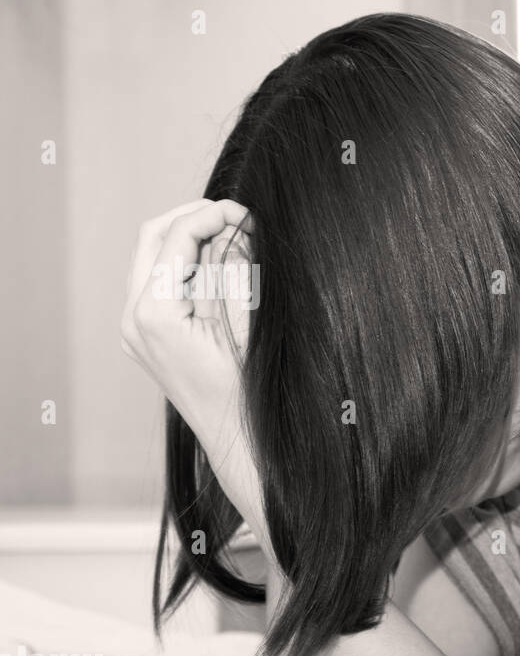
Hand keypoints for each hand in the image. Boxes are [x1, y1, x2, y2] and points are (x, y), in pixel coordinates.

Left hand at [121, 199, 269, 543]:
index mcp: (155, 314)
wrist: (239, 444)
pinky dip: (185, 266)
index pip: (175, 239)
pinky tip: (220, 267)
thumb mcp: (249, 324)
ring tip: (233, 237)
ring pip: (152, 259)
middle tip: (234, 213)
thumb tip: (240, 227)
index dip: (211, 216)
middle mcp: (134, 319)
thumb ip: (237, 270)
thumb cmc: (251, 394)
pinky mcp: (146, 337)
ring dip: (189, 241)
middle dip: (192, 219)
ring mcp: (134, 330)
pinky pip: (158, 284)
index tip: (245, 211)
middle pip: (152, 240)